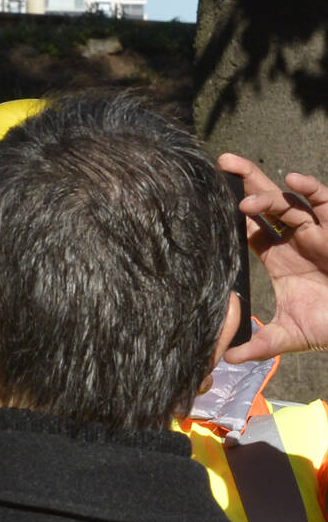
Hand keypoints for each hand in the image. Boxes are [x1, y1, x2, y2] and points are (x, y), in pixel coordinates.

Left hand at [216, 153, 327, 361]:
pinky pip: (324, 202)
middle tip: (221, 162)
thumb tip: (226, 359)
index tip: (205, 204)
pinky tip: (293, 180)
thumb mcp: (289, 336)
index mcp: (279, 259)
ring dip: (267, 194)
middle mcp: (296, 240)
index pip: (250, 230)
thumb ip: (258, 345)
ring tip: (244, 196)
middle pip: (265, 204)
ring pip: (290, 201)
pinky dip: (310, 189)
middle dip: (245, 182)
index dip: (231, 217)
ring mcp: (317, 232)